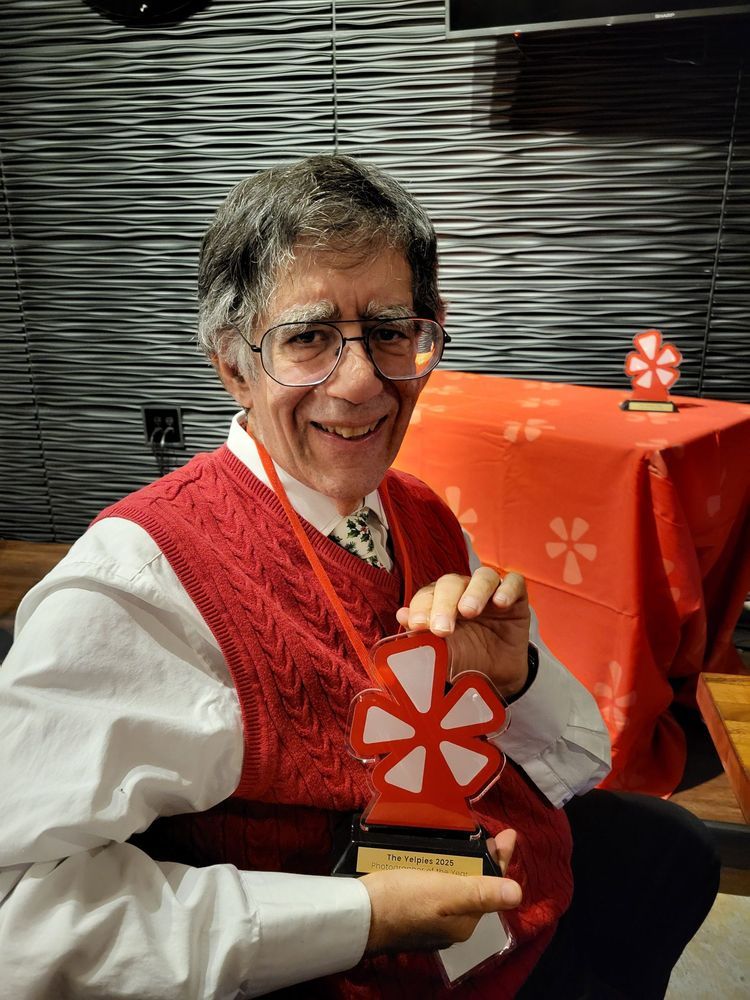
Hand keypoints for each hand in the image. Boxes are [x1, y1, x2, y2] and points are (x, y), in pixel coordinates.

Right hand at [363, 829, 519, 952]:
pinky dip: (440, 865)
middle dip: (482, 857)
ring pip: (454, 881)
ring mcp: (430, 915)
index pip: (491, 886)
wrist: (356, 914)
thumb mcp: (445, 893)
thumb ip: (480, 892)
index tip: (508, 834)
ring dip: (462, 859)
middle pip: (473, 882)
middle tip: (487, 831)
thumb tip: (519, 893)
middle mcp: (450, 922)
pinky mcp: (411, 905)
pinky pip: (434, 881)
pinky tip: (436, 852)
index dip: (500, 860)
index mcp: (464, 921)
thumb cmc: (402, 900)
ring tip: (466, 836)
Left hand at [396, 567, 529, 697]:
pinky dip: (508, 588)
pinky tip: (501, 604)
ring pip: (483, 577)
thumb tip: (401, 615)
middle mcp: (464, 592)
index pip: (427, 595)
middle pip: (451, 583)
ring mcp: (491, 593)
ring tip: (469, 611)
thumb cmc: (465, 661)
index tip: (418, 625)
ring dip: (474, 592)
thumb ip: (422, 637)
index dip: (421, 607)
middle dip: (444, 603)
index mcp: (440, 603)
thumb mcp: (443, 654)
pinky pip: (515, 582)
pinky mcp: (516, 599)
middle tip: (442, 628)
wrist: (497, 678)